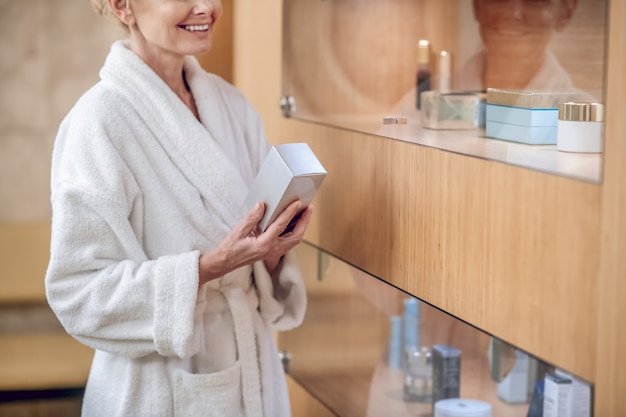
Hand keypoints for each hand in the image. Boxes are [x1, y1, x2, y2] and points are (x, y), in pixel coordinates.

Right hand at [198, 200, 313, 285]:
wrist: (225, 262)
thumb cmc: (230, 248)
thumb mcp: (238, 231)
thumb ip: (252, 218)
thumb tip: (262, 205)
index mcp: (264, 244)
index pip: (281, 226)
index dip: (290, 212)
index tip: (297, 203)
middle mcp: (272, 250)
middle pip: (295, 236)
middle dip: (304, 221)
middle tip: (309, 208)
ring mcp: (273, 252)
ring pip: (294, 240)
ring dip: (301, 227)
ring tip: (305, 214)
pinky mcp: (272, 252)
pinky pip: (288, 242)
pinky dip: (294, 232)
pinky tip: (294, 223)